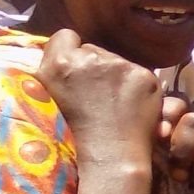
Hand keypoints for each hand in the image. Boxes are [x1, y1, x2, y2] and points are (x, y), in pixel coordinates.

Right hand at [36, 30, 162, 167]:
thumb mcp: (48, 96)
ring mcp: (119, 65)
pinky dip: (135, 87)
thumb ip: (54, 69)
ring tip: (112, 105)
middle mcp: (89, 58)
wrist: (109, 157)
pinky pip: (137, 73)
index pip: (66, 36)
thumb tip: (64, 52)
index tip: (74, 70)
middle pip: (93, 50)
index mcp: (59, 63)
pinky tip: (129, 107)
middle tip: (95, 95)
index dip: (70, 51)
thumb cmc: (73, 133)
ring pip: (116, 61)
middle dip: (93, 67)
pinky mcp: (144, 75)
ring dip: (115, 77)